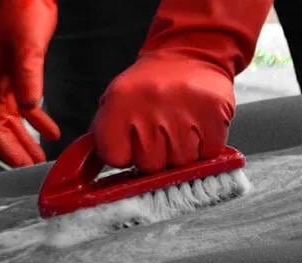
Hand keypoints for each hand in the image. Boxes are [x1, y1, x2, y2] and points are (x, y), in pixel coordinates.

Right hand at [0, 0, 59, 166]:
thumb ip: (29, 77)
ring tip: (40, 158)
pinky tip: (52, 132)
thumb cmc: (20, 12)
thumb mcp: (27, 47)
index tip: (18, 165)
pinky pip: (26, 106)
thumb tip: (31, 108)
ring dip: (27, 140)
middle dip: (16, 151)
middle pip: (2, 129)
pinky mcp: (19, 77)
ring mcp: (5, 82)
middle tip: (31, 169)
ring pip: (13, 121)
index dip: (4, 148)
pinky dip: (39, 121)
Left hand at [91, 55, 233, 173]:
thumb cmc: (151, 84)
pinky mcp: (214, 117)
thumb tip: (88, 170)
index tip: (130, 142)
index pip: (116, 157)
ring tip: (180, 126)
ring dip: (181, 151)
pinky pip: (207, 154)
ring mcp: (184, 113)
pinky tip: (198, 125)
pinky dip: (205, 146)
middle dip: (156, 155)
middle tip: (160, 131)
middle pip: (151, 165)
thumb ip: (104, 133)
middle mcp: (150, 106)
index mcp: (120, 101)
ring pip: (181, 163)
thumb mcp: (117, 99)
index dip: (124, 154)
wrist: (189, 52)